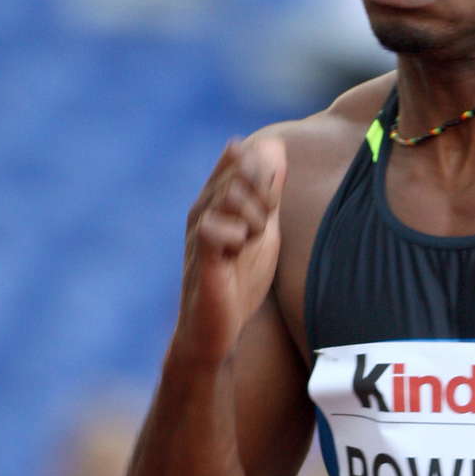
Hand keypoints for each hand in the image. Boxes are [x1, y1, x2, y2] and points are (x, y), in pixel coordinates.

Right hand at [176, 136, 285, 364]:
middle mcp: (203, 209)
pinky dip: (235, 236)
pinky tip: (238, 251)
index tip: (273, 200)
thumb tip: (275, 145)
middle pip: (239, 171)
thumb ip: (268, 190)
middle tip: (263, 224)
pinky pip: (212, 229)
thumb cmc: (238, 279)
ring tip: (251, 239)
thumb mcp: (262, 228)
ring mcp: (199, 231)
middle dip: (263, 192)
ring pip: (229, 195)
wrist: (217, 329)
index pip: (240, 156)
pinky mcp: (201, 257)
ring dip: (252, 215)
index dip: (265, 170)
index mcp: (217, 199)